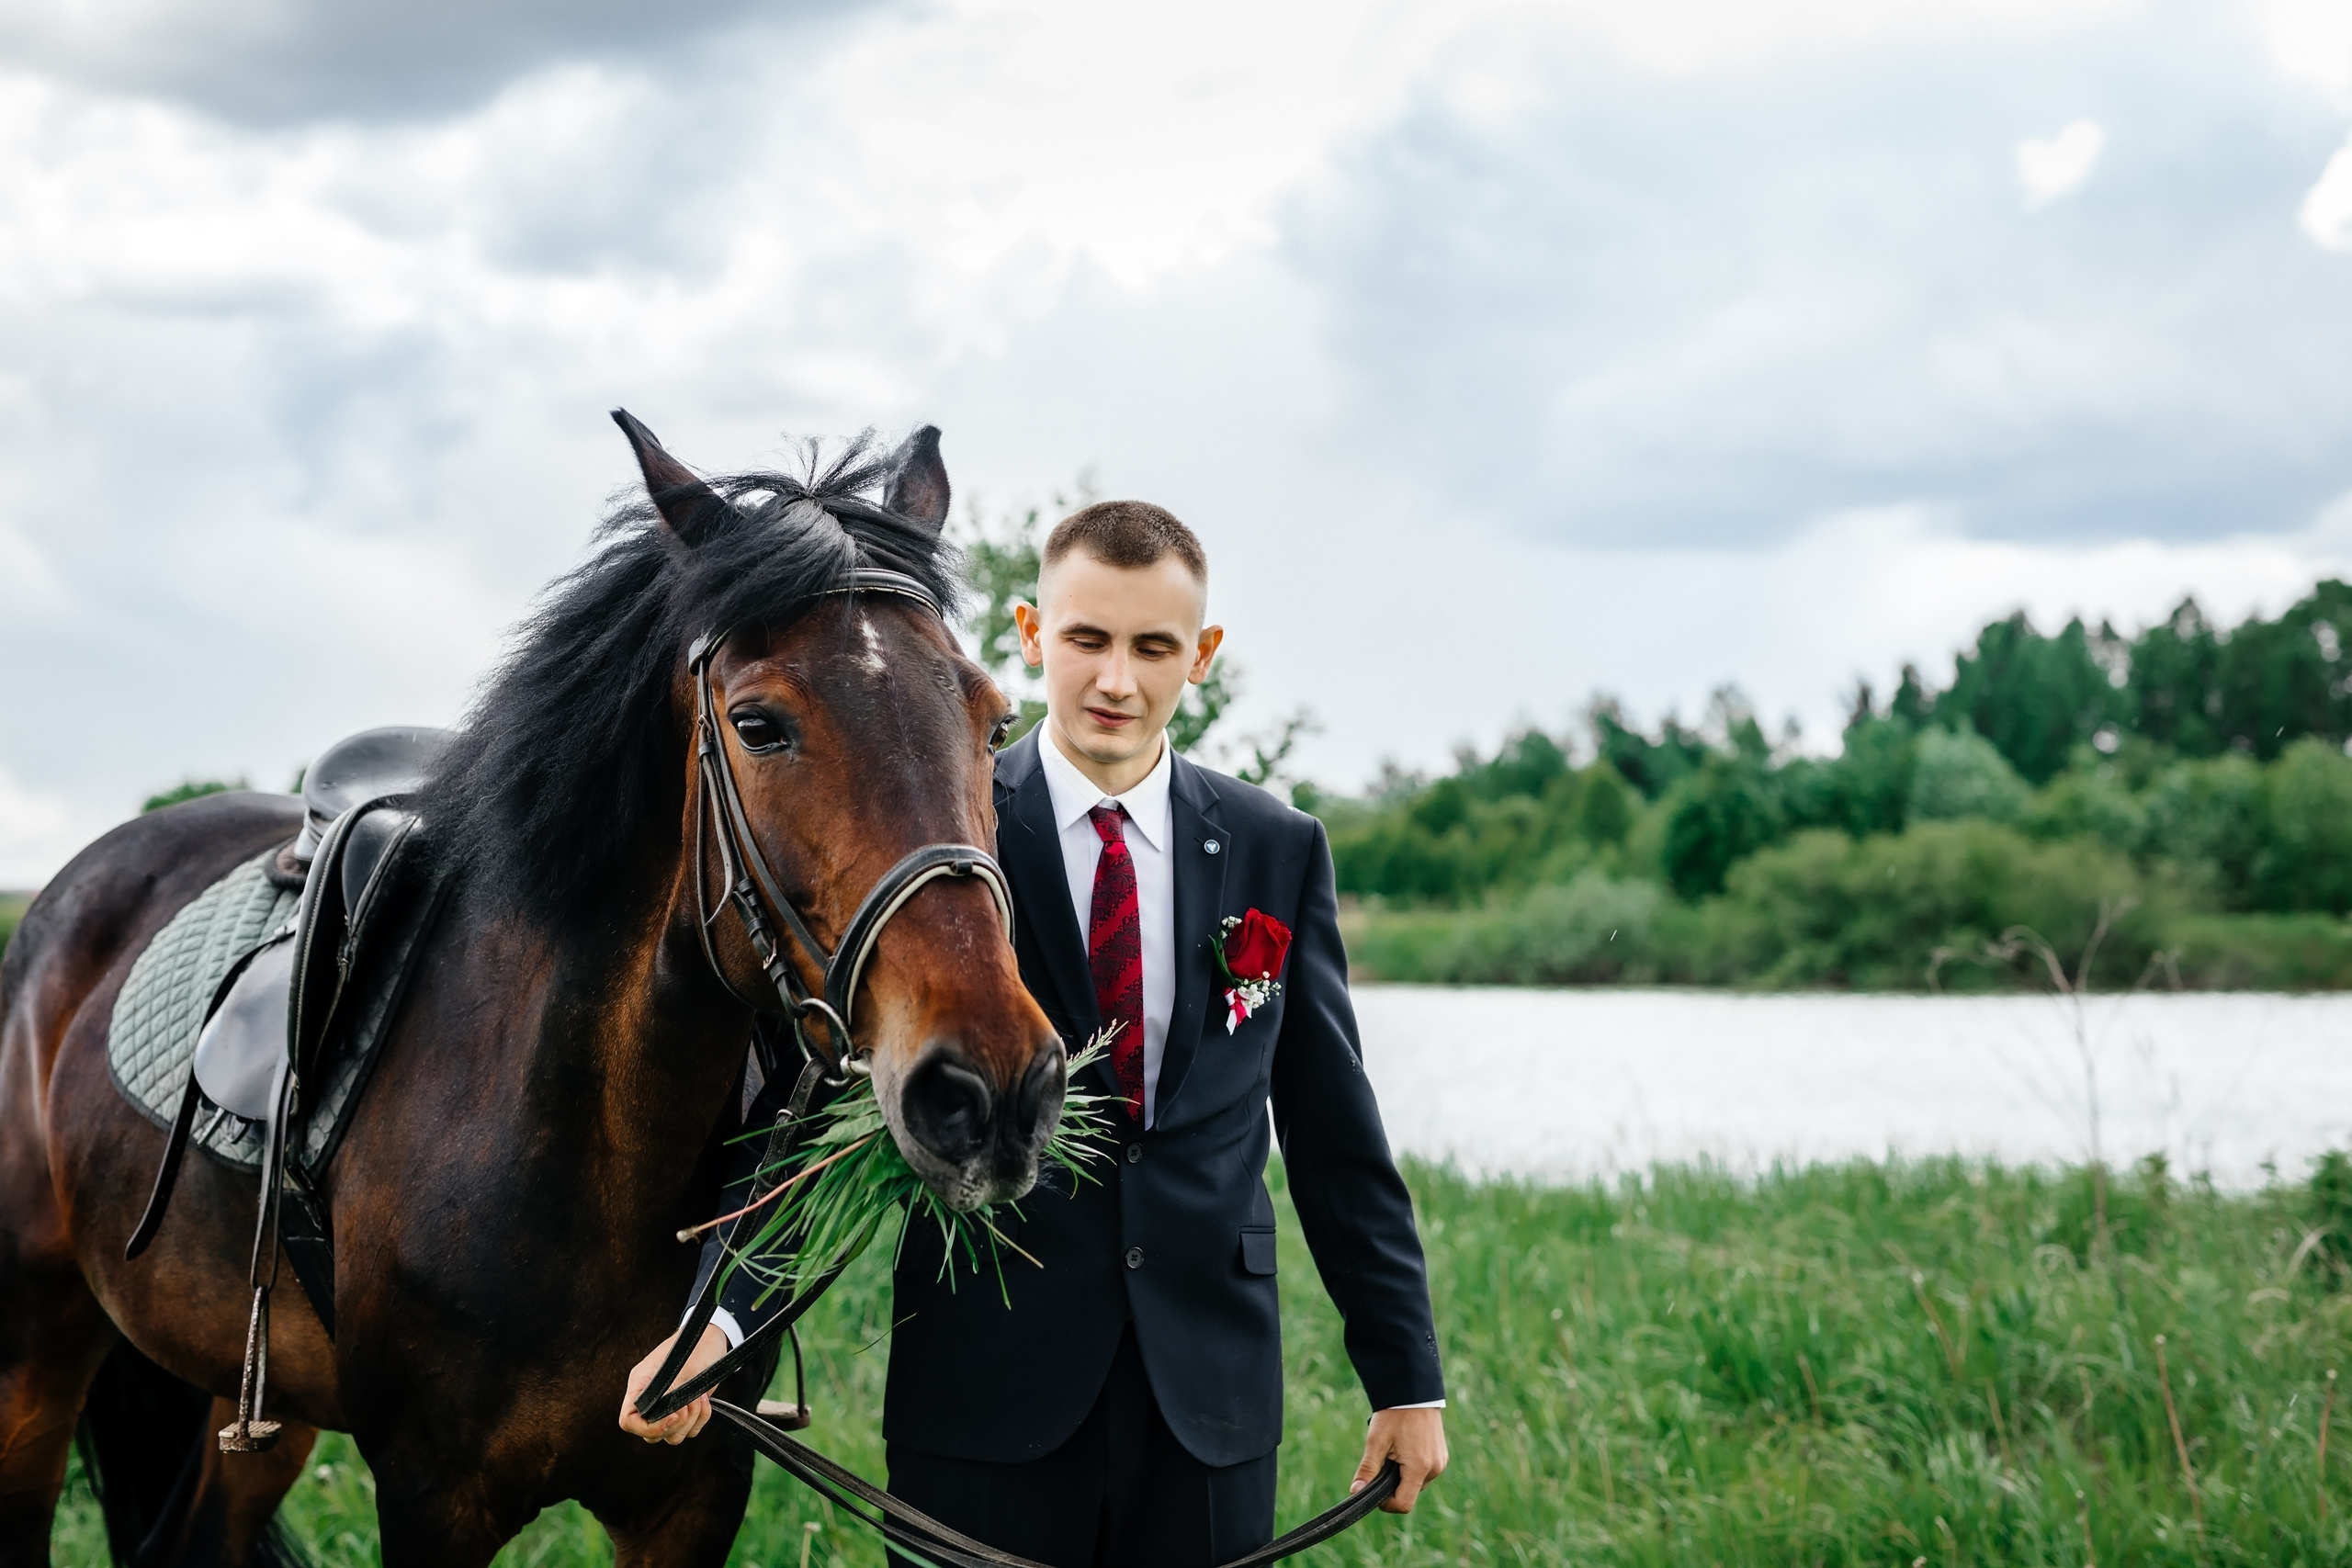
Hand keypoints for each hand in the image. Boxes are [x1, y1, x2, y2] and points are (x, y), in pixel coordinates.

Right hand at [618, 1324, 730, 1445]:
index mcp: (640, 1386)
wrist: (712, 1339)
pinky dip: (699, 1420)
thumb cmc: (693, 1346)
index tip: (673, 1416)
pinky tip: (706, 1401)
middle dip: (674, 1423)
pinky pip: (688, 1431)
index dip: (648, 1427)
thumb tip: (664, 1419)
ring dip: (689, 1421)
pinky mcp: (684, 1410)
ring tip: (699, 1398)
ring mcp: (667, 1407)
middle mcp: (650, 1400)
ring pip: (670, 1435)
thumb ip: (668, 1396)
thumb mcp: (679, 1369)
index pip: (628, 1421)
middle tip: (690, 1402)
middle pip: (650, 1434)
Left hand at [1352, 1406, 1447, 1513]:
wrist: (1413, 1390)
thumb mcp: (1376, 1442)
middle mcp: (1435, 1469)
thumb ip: (1367, 1470)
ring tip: (1394, 1451)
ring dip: (1403, 1476)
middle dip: (1393, 1486)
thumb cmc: (1394, 1415)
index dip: (1385, 1503)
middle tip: (1382, 1462)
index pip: (1403, 1504)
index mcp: (1419, 1468)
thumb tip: (1355, 1493)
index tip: (1374, 1489)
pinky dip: (1412, 1468)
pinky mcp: (1441, 1456)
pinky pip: (1424, 1472)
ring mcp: (1440, 1462)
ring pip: (1417, 1484)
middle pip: (1409, 1494)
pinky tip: (1405, 1448)